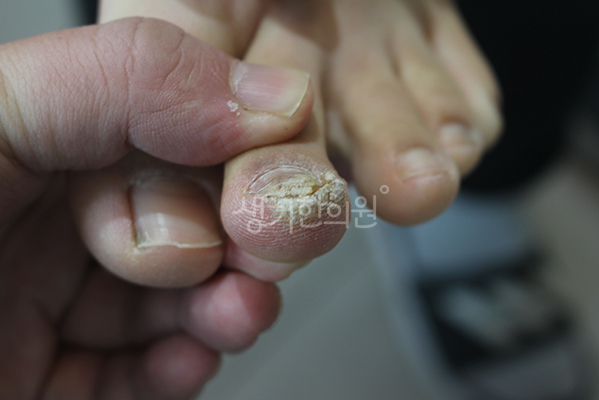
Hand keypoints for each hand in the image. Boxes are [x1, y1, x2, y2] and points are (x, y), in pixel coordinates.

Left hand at [0, 18, 311, 398]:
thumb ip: (116, 82)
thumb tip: (265, 92)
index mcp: (8, 137)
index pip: (150, 109)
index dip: (221, 130)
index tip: (269, 156)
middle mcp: (27, 219)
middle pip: (176, 205)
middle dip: (231, 225)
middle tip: (256, 244)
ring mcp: (44, 305)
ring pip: (174, 289)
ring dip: (224, 299)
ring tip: (237, 309)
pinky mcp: (56, 383)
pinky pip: (146, 366)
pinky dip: (185, 362)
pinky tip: (189, 356)